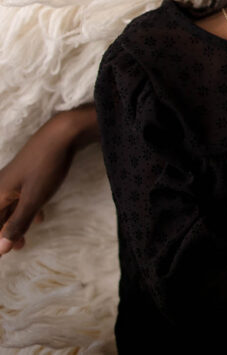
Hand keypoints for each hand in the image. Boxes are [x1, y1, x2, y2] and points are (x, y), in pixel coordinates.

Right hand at [0, 105, 98, 255]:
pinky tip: (38, 218)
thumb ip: (17, 223)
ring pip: (9, 208)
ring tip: (23, 242)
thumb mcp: (33, 199)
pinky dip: (25, 211)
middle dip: (4, 234)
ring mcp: (14, 180)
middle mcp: (1, 187)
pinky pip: (21, 198)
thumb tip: (0, 249)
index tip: (5, 252)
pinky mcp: (27, 175)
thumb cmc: (46, 166)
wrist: (62, 134)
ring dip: (15, 224)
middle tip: (17, 249)